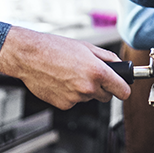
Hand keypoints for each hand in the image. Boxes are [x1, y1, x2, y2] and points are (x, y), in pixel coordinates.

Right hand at [0, 26, 130, 109]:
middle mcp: (88, 87)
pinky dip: (71, 94)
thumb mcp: (86, 47)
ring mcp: (75, 98)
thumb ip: (107, 57)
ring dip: (85, 89)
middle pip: (107, 96)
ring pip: (89, 97)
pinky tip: (62, 81)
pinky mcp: (64, 105)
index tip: (122, 87)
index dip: (123, 88)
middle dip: (103, 88)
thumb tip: (119, 65)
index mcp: (97, 72)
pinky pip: (75, 101)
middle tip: (91, 75)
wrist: (30, 57)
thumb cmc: (55, 48)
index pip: (123, 91)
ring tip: (71, 74)